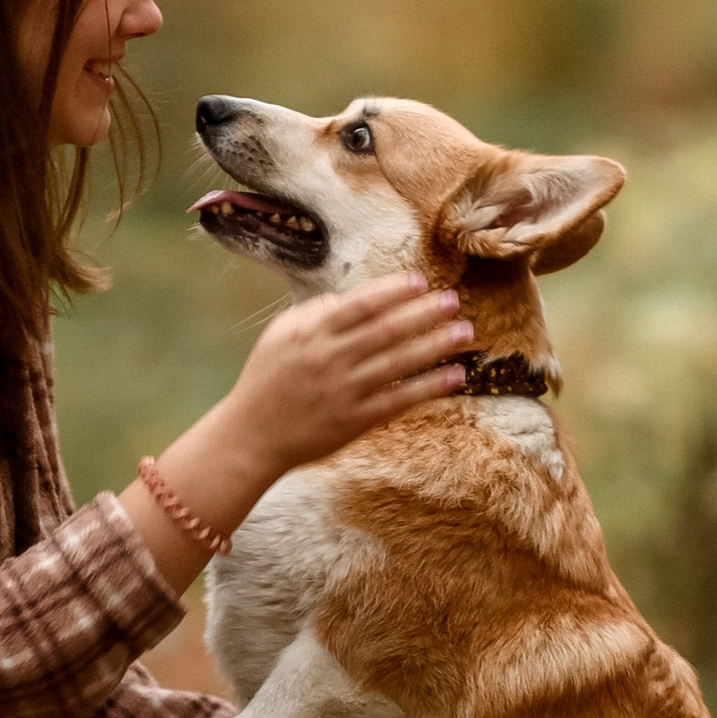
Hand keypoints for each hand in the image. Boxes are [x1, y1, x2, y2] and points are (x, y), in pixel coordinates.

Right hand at [118, 276, 477, 595]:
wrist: (252, 435)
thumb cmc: (267, 380)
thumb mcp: (279, 334)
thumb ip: (313, 312)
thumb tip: (345, 297)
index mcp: (311, 333)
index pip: (361, 305)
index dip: (394, 292)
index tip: (421, 282)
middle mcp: (330, 359)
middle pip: (387, 330)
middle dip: (424, 314)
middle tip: (453, 300)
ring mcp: (345, 391)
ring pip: (399, 363)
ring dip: (435, 346)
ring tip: (464, 332)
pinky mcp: (356, 421)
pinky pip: (400, 400)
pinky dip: (429, 387)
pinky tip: (455, 376)